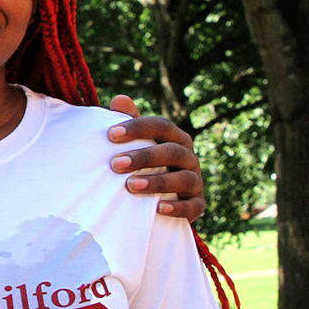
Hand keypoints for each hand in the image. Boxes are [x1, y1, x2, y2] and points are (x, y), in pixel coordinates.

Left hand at [106, 95, 204, 221]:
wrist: (159, 200)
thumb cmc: (143, 164)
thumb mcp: (136, 143)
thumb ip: (129, 122)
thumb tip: (120, 99)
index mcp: (174, 137)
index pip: (160, 125)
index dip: (136, 128)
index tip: (110, 134)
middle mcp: (188, 156)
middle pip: (171, 151)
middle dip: (143, 157)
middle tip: (115, 164)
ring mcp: (195, 180)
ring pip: (183, 178)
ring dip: (157, 181)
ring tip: (130, 186)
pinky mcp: (197, 204)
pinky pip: (192, 206)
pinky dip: (177, 207)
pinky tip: (158, 208)